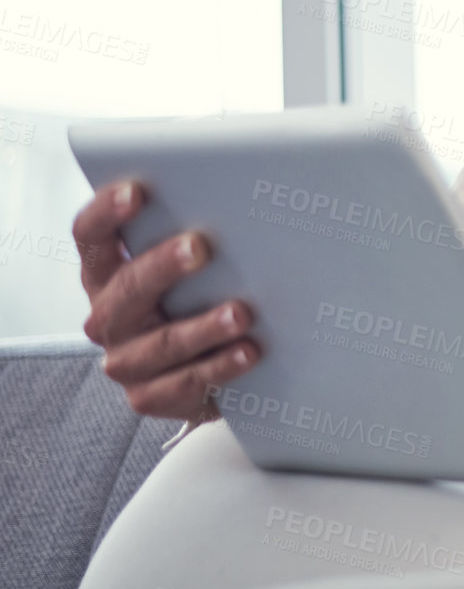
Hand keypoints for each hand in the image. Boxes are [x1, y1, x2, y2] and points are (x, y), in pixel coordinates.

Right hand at [71, 177, 259, 420]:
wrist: (207, 372)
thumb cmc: (199, 300)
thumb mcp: (189, 268)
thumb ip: (191, 236)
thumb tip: (236, 195)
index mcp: (107, 274)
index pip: (90, 236)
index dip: (106, 212)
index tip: (136, 192)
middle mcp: (108, 316)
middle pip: (127, 287)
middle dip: (163, 266)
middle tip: (201, 247)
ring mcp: (127, 360)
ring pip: (161, 342)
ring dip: (202, 327)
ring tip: (241, 313)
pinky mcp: (150, 397)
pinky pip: (184, 383)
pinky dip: (219, 367)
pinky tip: (248, 352)